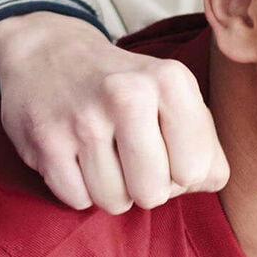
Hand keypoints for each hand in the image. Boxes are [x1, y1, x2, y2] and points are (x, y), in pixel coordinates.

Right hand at [0, 11, 228, 212]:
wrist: (46, 54)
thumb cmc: (123, 88)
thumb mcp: (173, 97)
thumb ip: (205, 143)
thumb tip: (209, 182)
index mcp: (170, 81)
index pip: (199, 170)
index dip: (183, 171)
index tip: (166, 148)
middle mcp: (127, 95)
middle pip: (154, 193)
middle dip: (146, 187)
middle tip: (131, 156)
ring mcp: (83, 120)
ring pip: (115, 202)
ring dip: (111, 190)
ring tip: (103, 155)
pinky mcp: (47, 142)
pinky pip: (78, 200)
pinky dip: (79, 189)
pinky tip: (76, 157)